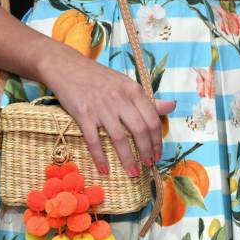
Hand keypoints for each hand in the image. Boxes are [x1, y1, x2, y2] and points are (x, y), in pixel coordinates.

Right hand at [39, 48, 175, 176]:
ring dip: (128, 159)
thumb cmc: (98, 78)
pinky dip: (100, 158)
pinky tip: (104, 170)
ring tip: (133, 172)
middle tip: (148, 165)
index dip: (157, 140)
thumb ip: (147, 100)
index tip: (157, 154)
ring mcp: (101, 108)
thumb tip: (171, 107)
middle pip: (140, 130)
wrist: (67, 67)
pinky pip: (94, 141)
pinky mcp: (84, 115)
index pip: (152, 119)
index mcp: (133, 91)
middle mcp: (120, 99)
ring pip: (119, 138)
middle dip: (146, 152)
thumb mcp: (126, 84)